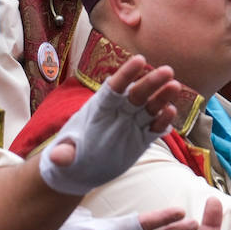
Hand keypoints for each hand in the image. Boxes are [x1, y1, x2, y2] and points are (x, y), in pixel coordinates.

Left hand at [39, 56, 179, 194]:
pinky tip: (171, 113)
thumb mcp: (64, 155)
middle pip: (137, 93)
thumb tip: (55, 158)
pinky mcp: (141, 139)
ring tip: (175, 86)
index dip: (127, 74)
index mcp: (100, 107)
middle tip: (168, 71)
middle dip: (152, 82)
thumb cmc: (69, 155)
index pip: (115, 87)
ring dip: (162, 97)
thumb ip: (64, 153)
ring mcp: (131, 124)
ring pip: (150, 107)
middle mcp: (119, 111)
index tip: (140, 59)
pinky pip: (154, 128)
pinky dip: (163, 122)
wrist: (80, 170)